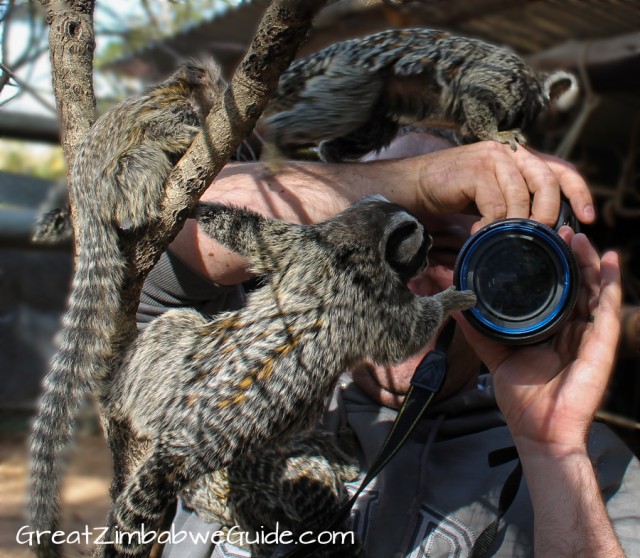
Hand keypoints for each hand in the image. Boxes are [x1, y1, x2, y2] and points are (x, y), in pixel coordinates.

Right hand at [414, 141, 594, 232]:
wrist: (415, 186)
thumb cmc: (452, 194)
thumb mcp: (493, 197)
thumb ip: (517, 202)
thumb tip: (544, 229)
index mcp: (519, 157)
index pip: (561, 169)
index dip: (578, 193)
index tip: (587, 218)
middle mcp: (509, 152)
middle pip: (547, 181)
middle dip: (547, 214)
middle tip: (537, 236)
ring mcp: (492, 158)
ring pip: (521, 197)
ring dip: (513, 225)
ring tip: (500, 239)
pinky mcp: (476, 170)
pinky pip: (496, 205)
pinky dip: (490, 226)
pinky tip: (478, 233)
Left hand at [456, 229, 621, 455]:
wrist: (539, 431)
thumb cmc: (523, 399)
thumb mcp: (496, 356)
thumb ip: (480, 330)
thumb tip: (458, 304)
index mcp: (550, 329)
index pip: (553, 290)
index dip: (548, 265)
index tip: (535, 240)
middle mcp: (572, 328)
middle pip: (574, 283)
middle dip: (568, 255)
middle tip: (556, 228)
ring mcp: (589, 335)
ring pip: (593, 289)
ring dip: (587, 260)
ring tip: (576, 235)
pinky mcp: (601, 345)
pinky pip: (607, 308)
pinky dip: (610, 282)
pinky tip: (608, 259)